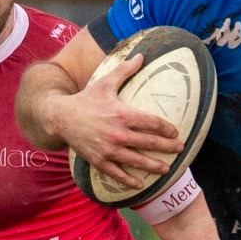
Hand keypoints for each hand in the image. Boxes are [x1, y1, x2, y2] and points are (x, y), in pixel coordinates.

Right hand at [55, 51, 181, 191]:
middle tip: (179, 150)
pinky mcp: (99, 160)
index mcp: (122, 114)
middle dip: (167, 147)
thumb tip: (141, 54)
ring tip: (166, 169)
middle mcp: (118, 134)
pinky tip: (141, 184)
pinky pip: (117, 173)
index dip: (166, 128)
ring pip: (136, 160)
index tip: (175, 132)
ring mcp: (108, 149)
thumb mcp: (105, 82)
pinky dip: (129, 180)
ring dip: (153, 166)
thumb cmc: (85, 99)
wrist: (60, 117)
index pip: (151, 122)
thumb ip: (125, 70)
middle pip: (149, 143)